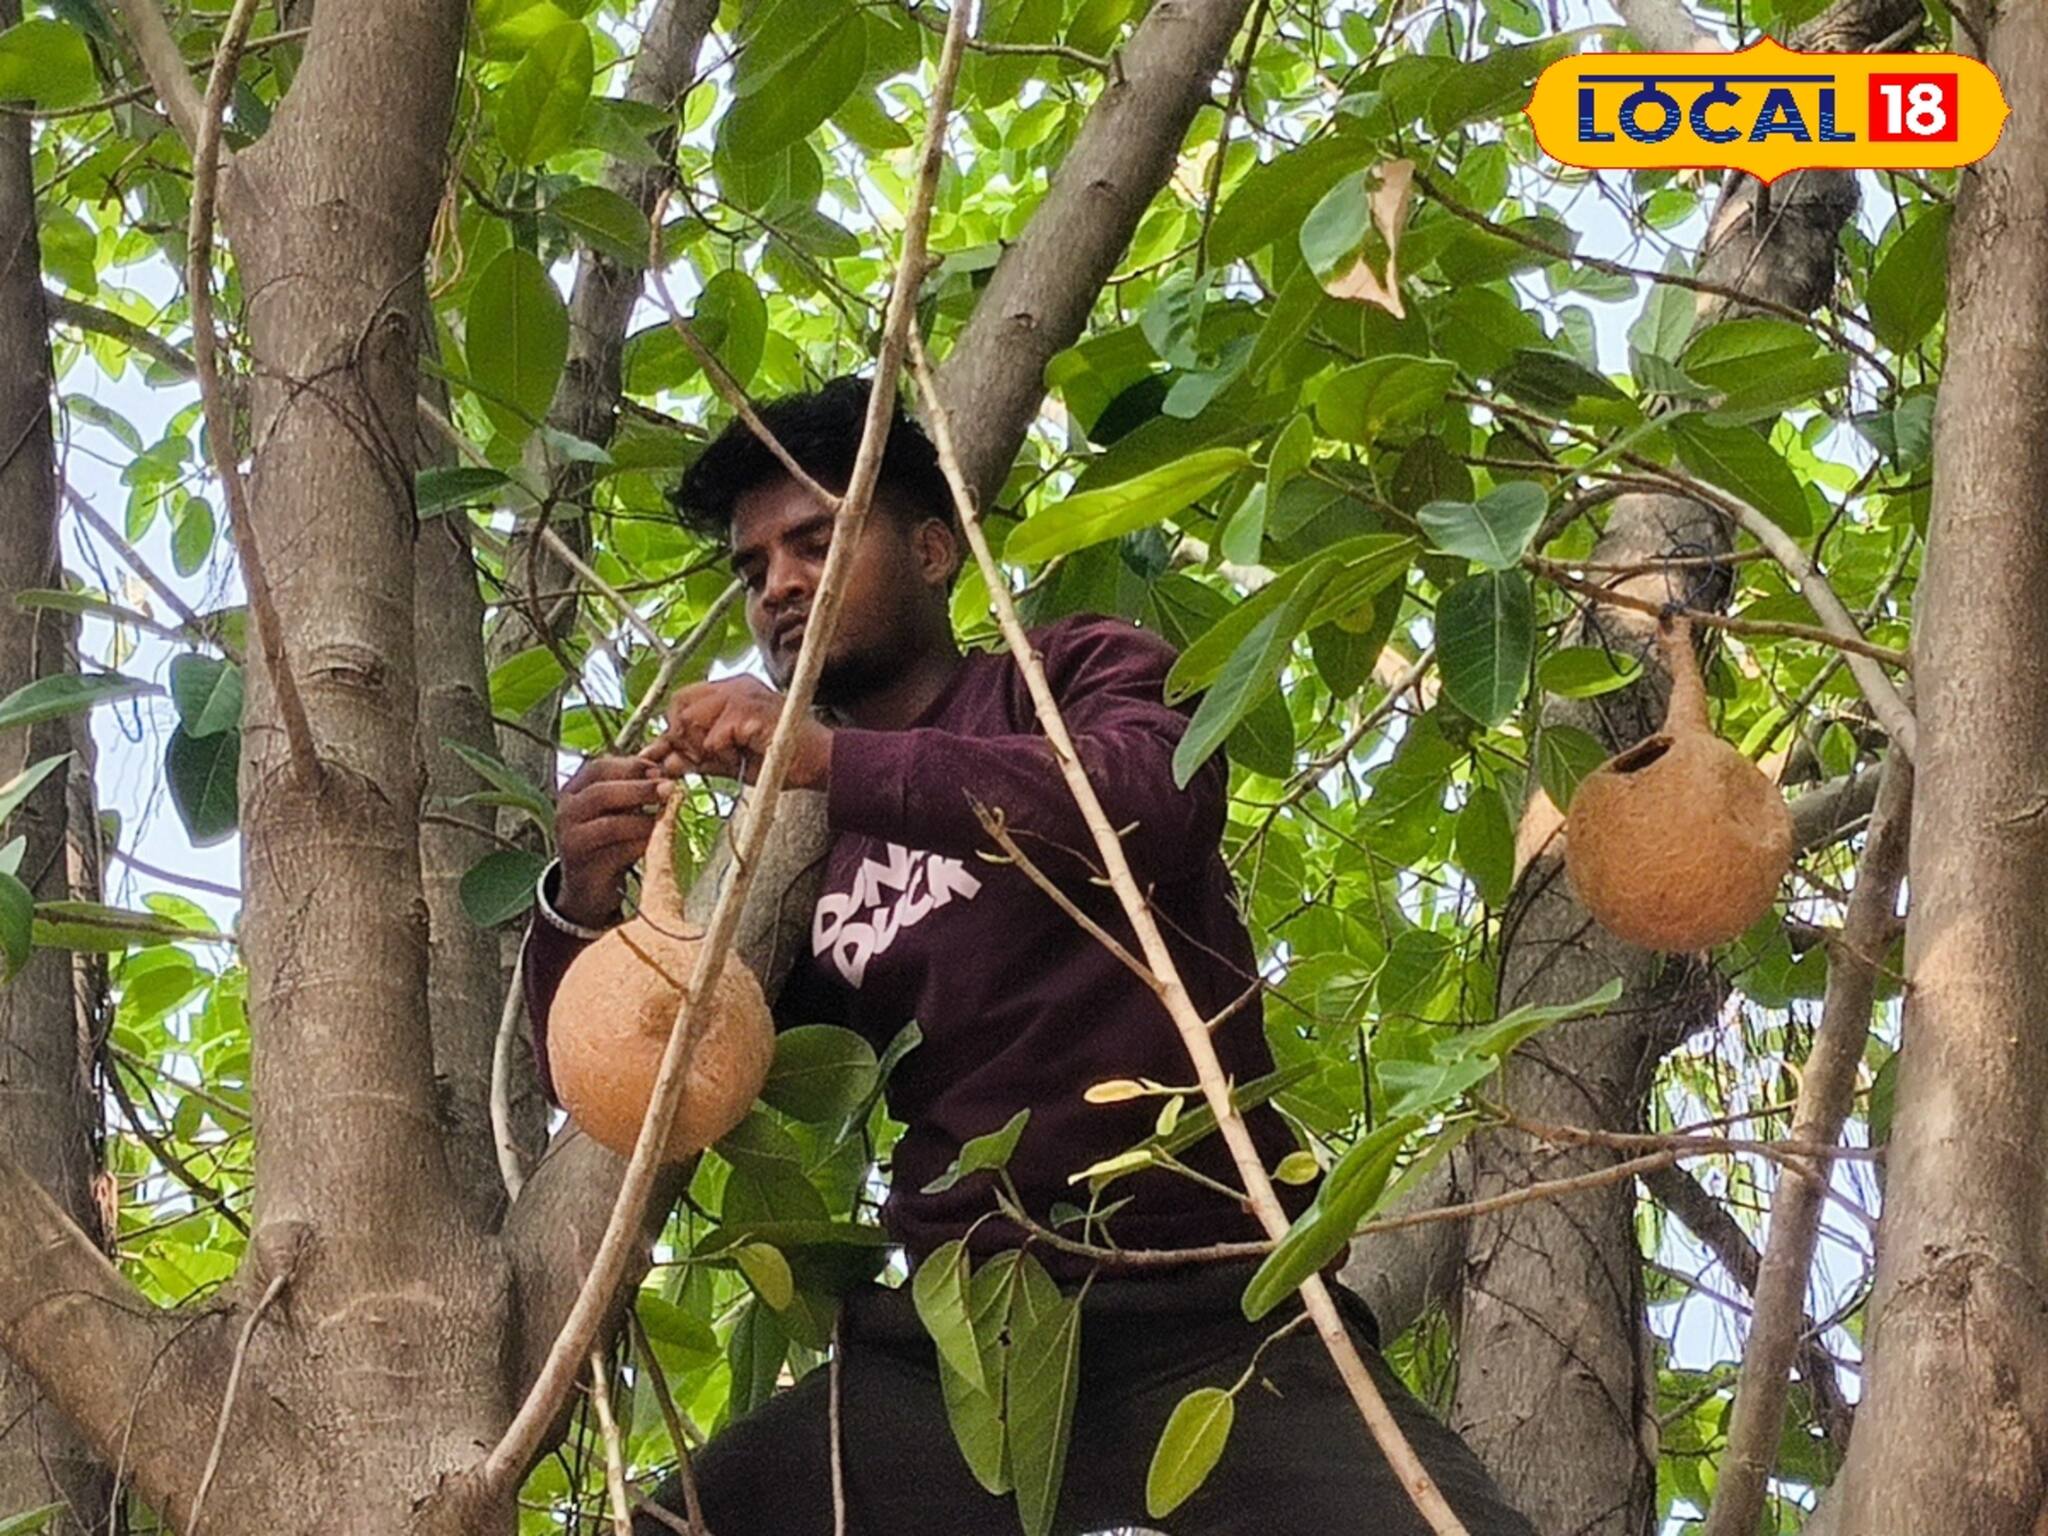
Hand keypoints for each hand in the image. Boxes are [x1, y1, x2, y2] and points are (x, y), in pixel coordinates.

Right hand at [554, 755, 672, 925]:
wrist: (588, 886)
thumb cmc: (608, 839)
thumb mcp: (619, 807)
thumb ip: (637, 782)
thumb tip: (667, 754)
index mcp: (573, 790)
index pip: (598, 768)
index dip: (632, 766)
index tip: (660, 769)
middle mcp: (566, 812)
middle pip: (601, 793)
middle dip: (639, 789)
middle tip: (669, 788)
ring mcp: (571, 841)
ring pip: (610, 825)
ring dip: (643, 820)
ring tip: (666, 816)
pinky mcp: (584, 867)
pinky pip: (618, 853)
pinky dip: (641, 845)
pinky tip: (657, 841)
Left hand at [645, 676, 832, 790]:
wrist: (820, 762)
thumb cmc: (780, 759)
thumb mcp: (731, 758)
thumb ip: (699, 756)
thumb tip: (664, 761)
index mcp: (731, 690)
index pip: (683, 699)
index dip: (675, 729)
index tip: (679, 756)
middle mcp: (735, 685)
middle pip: (681, 704)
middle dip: (684, 737)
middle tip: (704, 757)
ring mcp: (743, 694)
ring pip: (693, 718)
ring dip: (703, 746)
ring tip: (729, 756)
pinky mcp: (750, 711)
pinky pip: (714, 736)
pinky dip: (722, 753)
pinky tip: (743, 754)